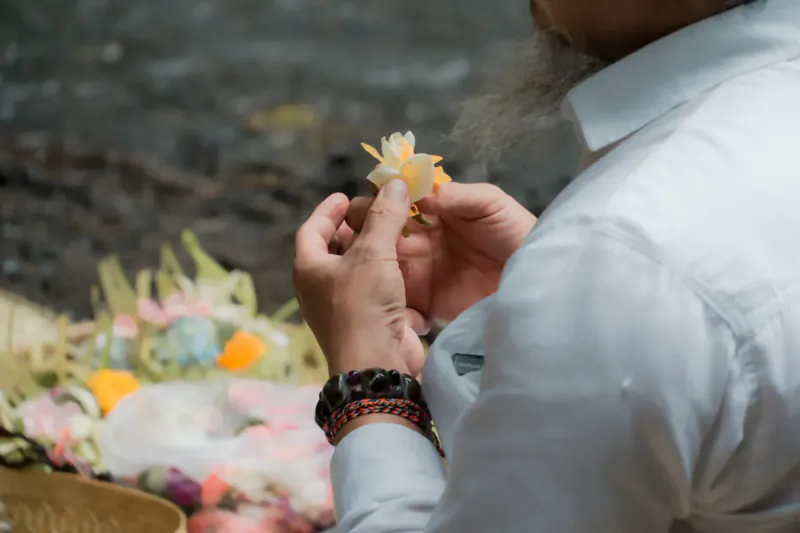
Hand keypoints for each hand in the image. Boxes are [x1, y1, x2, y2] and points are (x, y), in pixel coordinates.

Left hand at [294, 180, 425, 376]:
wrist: (375, 364)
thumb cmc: (363, 304)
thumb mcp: (374, 253)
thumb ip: (385, 216)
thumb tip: (395, 183)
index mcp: (309, 268)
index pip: (311, 229)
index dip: (328, 210)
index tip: (345, 197)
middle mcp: (320, 288)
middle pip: (334, 249)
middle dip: (356, 230)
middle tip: (378, 214)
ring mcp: (341, 308)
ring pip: (356, 271)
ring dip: (376, 253)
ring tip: (397, 236)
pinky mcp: (364, 322)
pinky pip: (373, 291)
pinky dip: (387, 276)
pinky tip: (406, 266)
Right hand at [338, 182, 536, 323]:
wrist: (537, 283)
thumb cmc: (516, 234)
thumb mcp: (490, 203)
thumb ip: (454, 195)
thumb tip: (415, 194)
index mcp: (431, 212)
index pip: (393, 200)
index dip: (379, 197)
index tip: (375, 199)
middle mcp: (416, 240)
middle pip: (375, 230)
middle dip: (363, 227)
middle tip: (366, 232)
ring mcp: (416, 272)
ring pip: (375, 263)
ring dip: (363, 260)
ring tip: (364, 262)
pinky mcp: (422, 303)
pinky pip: (391, 299)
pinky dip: (379, 296)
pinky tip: (377, 292)